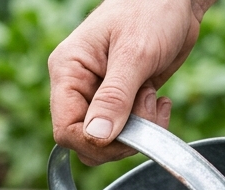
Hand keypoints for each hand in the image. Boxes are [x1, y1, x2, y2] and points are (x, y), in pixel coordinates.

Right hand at [48, 0, 211, 165]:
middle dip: (120, 138)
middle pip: (86, 142)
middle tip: (147, 109)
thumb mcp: (135, 52)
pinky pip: (127, 133)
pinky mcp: (120, 102)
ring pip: (108, 142)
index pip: (65, 129)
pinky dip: (147, 127)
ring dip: (138, 131)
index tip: (125, 135)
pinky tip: (159, 102)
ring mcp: (99, 96)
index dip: (93, 142)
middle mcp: (79, 87)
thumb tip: (97, 137)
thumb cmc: (152, 8)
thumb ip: (114, 97)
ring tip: (154, 99)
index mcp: (68, 71)